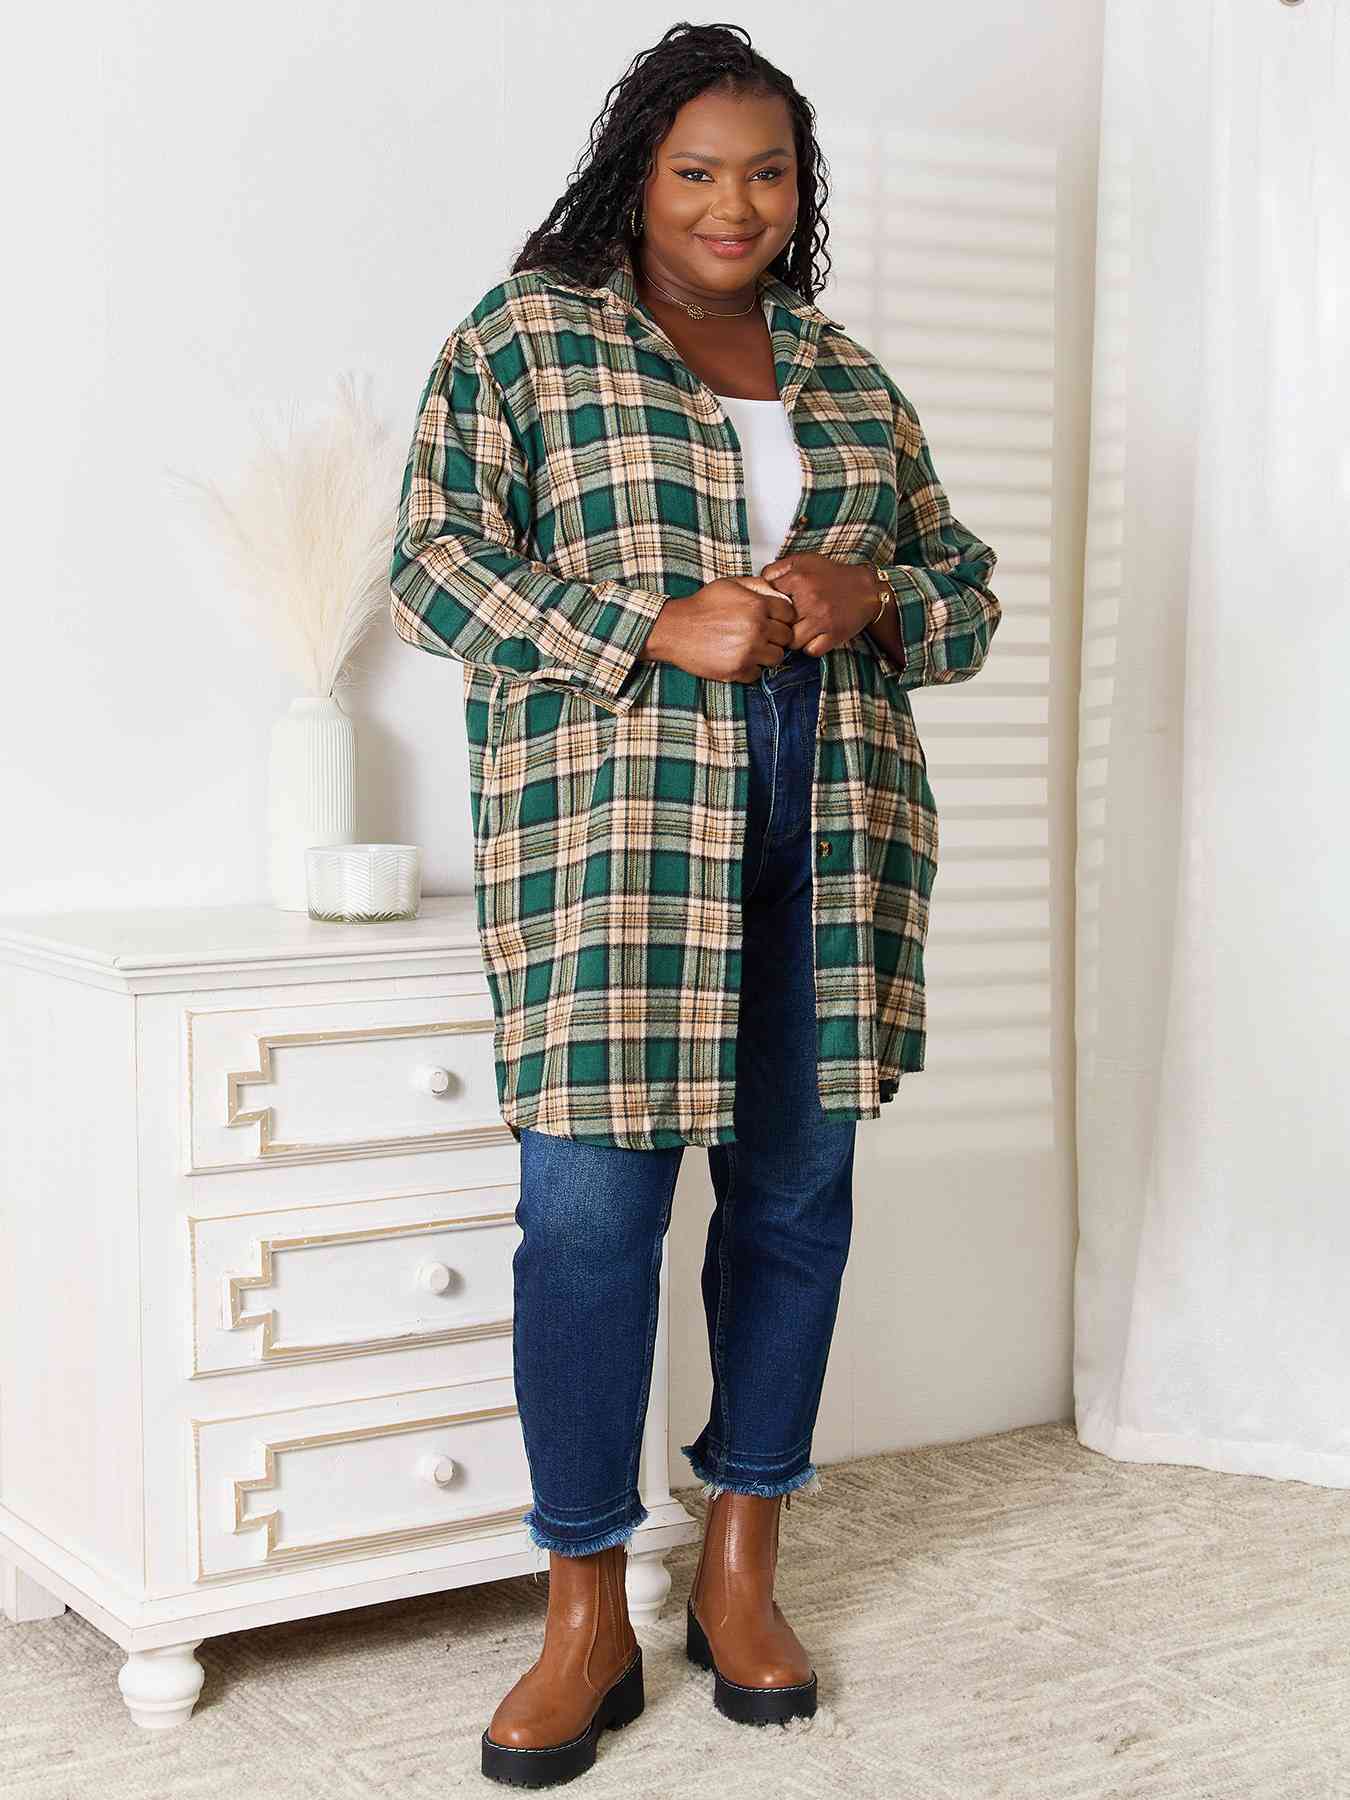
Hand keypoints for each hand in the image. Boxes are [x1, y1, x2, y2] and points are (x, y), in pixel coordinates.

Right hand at [641, 576, 797, 682]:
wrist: (674, 629)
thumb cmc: (701, 606)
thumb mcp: (729, 584)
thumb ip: (756, 585)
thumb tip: (777, 590)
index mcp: (757, 605)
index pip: (789, 615)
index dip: (782, 618)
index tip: (772, 621)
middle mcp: (757, 628)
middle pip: (786, 638)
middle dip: (776, 636)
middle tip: (760, 636)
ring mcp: (748, 651)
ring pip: (776, 658)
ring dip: (766, 654)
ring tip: (750, 648)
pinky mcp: (737, 670)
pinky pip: (758, 674)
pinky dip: (750, 669)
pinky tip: (737, 659)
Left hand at [756, 554, 878, 655]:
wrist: (867, 588)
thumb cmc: (832, 575)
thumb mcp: (804, 561)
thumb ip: (778, 568)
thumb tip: (759, 581)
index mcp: (798, 579)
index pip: (768, 601)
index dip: (769, 608)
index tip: (775, 609)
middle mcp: (809, 599)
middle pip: (778, 624)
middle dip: (780, 626)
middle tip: (786, 623)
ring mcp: (822, 619)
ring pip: (792, 642)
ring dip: (794, 639)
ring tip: (800, 631)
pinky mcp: (834, 634)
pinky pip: (811, 651)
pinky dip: (810, 647)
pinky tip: (813, 637)